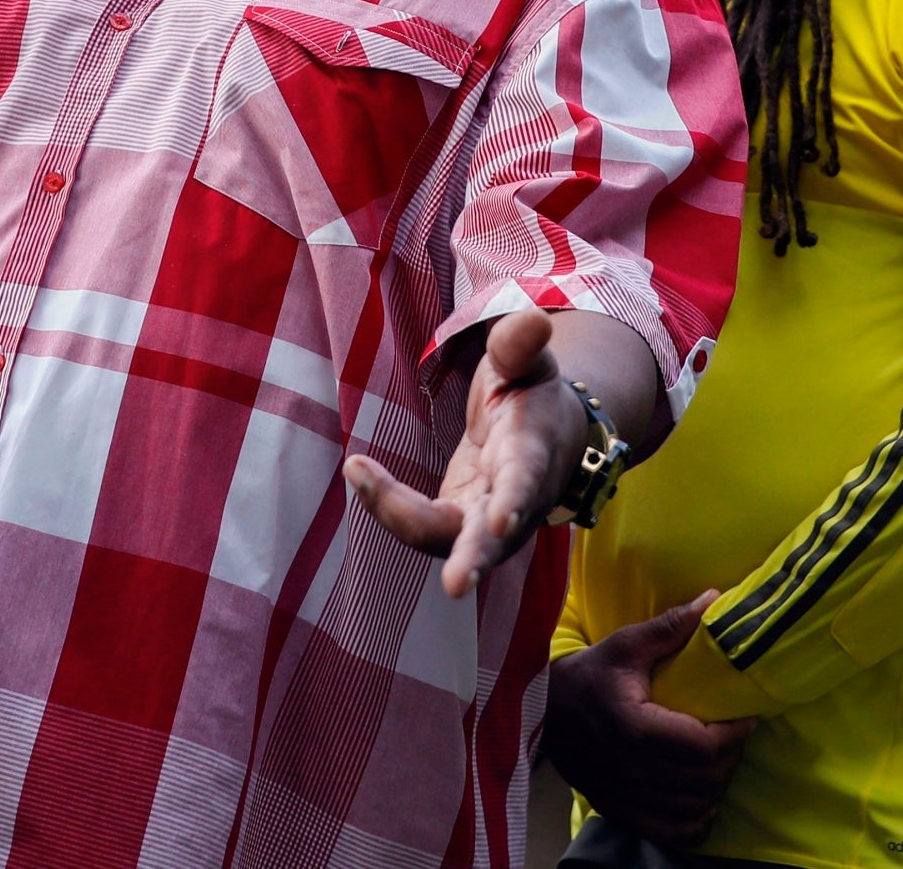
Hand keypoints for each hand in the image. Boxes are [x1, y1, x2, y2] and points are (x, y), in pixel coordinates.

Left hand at [344, 309, 586, 597]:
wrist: (545, 434)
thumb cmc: (531, 392)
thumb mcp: (529, 363)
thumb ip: (522, 347)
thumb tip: (533, 318)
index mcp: (535, 454)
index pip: (526, 481)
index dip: (515, 500)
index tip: (499, 520)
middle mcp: (514, 500)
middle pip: (492, 537)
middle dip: (474, 558)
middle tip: (457, 585)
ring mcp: (484, 519)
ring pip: (447, 539)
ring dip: (401, 521)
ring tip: (359, 474)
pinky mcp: (458, 523)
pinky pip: (421, 525)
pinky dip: (387, 503)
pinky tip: (358, 471)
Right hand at [543, 592, 754, 846]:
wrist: (539, 711)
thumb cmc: (588, 675)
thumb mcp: (624, 645)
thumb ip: (669, 628)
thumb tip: (714, 600)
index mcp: (633, 728)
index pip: (703, 748)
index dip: (734, 735)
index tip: (744, 716)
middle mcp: (630, 769)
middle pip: (704, 780)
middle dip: (729, 758)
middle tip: (732, 734)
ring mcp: (624, 796)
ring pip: (694, 808)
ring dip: (715, 787)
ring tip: (716, 760)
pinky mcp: (620, 810)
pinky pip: (674, 830)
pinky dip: (695, 819)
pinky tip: (697, 795)